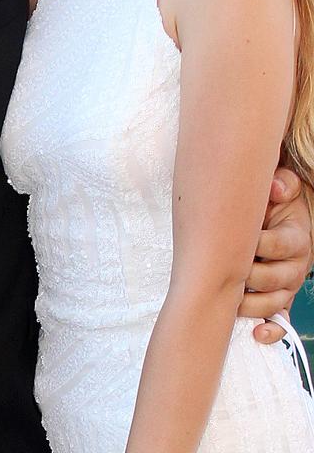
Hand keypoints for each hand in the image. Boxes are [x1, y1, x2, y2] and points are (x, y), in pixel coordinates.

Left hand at [238, 167, 312, 342]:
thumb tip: (276, 189)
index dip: (256, 243)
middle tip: (223, 269)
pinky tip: (257, 335)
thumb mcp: (281, 188)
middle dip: (246, 275)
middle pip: (272, 279)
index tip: (236, 238)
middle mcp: (296, 266)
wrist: (278, 216)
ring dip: (250, 304)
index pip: (277, 245)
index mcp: (296, 238)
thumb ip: (282, 184)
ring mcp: (288, 286)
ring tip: (227, 299)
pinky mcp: (281, 299)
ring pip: (273, 303)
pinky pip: (281, 321)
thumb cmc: (272, 202)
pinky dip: (271, 331)